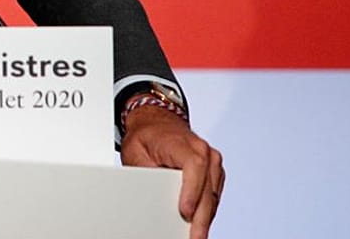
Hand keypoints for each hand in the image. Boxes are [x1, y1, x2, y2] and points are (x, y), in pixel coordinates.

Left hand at [120, 106, 224, 238]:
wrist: (157, 122)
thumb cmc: (147, 135)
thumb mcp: (135, 151)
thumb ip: (145, 172)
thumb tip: (148, 194)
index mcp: (185, 144)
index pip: (195, 167)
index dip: (191, 192)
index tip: (185, 212)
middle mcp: (205, 153)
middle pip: (207, 190)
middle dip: (200, 218)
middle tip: (195, 237)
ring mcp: (213, 164)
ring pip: (212, 197)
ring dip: (205, 218)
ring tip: (197, 235)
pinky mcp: (214, 174)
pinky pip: (213, 196)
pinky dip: (206, 211)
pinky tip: (199, 224)